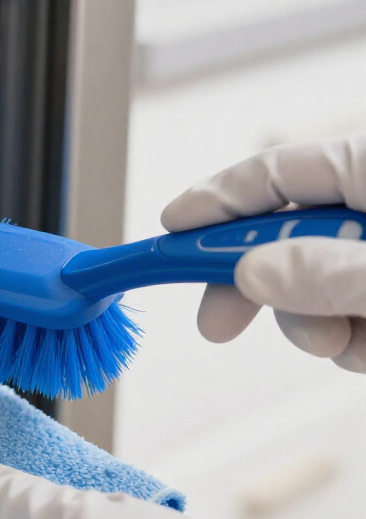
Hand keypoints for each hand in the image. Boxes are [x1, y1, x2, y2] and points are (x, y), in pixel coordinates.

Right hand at [160, 137, 365, 370]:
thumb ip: (326, 274)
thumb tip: (252, 274)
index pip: (276, 172)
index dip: (217, 200)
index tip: (171, 229)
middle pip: (289, 232)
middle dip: (258, 285)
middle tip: (217, 324)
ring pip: (320, 278)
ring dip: (316, 322)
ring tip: (347, 346)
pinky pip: (353, 304)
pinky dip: (354, 334)